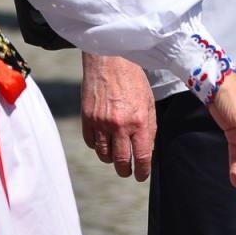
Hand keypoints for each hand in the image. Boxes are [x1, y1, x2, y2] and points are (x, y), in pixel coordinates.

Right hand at [81, 53, 154, 179]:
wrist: (110, 59)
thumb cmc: (133, 79)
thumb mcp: (148, 103)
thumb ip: (149, 128)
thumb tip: (145, 151)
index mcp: (139, 121)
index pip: (141, 157)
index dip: (142, 171)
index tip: (141, 175)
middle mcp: (119, 125)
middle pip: (121, 162)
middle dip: (125, 171)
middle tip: (127, 171)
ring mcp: (101, 122)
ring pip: (104, 155)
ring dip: (111, 159)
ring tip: (116, 154)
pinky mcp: (87, 117)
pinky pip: (91, 142)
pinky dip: (97, 145)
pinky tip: (104, 140)